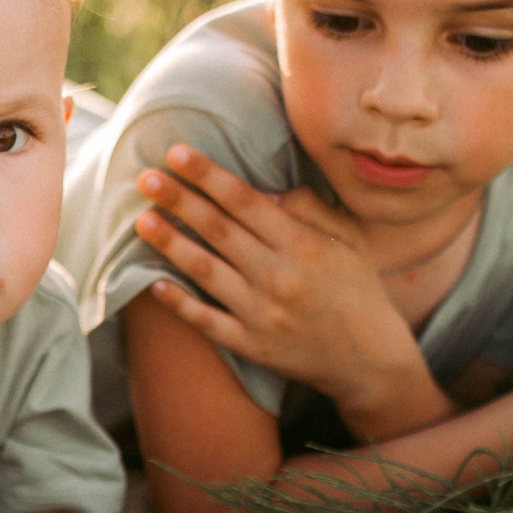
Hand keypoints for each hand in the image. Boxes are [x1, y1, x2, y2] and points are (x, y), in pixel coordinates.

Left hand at [132, 146, 441, 434]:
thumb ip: (309, 208)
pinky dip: (180, 303)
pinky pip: (207, 322)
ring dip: (171, 244)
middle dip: (179, 201)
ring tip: (142, 221)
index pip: (246, 201)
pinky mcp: (252, 346)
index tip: (177, 153)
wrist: (370, 359)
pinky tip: (154, 284)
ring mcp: (263, 314)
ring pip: (206, 272)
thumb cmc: (357, 289)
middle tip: (145, 178)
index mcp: (304, 245)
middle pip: (219, 231)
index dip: (209, 175)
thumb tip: (264, 189)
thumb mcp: (348, 240)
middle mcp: (280, 277)